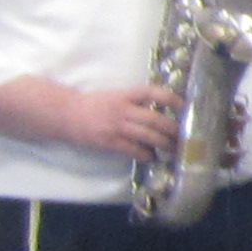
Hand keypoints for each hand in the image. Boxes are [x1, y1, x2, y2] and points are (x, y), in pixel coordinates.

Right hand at [66, 82, 182, 160]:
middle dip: (173, 129)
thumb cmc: (95, 104)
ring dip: (165, 144)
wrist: (66, 115)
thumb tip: (162, 109)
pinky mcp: (110, 142)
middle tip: (185, 135)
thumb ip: (136, 101)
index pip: (152, 92)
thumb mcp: (116, 95)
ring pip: (148, 136)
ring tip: (174, 148)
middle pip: (155, 119)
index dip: (171, 98)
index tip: (184, 105)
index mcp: (125, 94)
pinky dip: (146, 155)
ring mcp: (116, 126)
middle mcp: (123, 109)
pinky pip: (133, 150)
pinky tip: (153, 157)